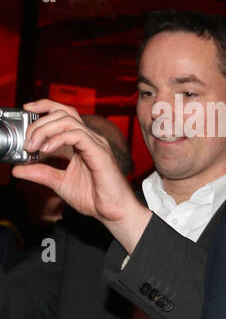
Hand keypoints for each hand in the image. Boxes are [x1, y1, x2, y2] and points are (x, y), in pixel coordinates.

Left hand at [13, 100, 149, 252]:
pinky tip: (47, 149)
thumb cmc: (95, 197)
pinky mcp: (99, 152)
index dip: (45, 106)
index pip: (64, 114)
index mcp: (82, 142)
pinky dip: (58, 139)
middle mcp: (90, 139)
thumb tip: (18, 169)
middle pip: (63, 113)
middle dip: (39, 123)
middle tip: (27, 141)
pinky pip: (77, 135)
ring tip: (33, 146)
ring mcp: (96, 144)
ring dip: (45, 130)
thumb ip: (40, 173)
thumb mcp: (59, 183)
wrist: (113, 212)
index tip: (27, 110)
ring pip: (68, 120)